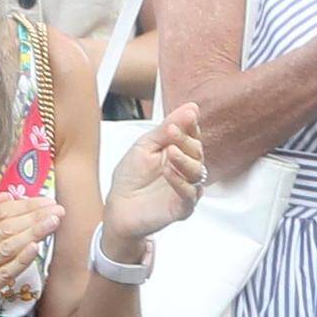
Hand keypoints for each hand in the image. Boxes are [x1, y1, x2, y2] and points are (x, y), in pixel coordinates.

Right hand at [0, 181, 58, 316]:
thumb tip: (8, 195)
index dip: (24, 204)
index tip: (47, 200)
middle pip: (4, 228)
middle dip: (33, 216)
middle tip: (58, 210)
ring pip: (6, 247)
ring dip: (33, 233)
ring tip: (54, 223)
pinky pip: (4, 272)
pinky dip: (21, 259)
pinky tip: (36, 248)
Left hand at [102, 100, 207, 258]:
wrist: (118, 206)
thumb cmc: (130, 177)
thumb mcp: (145, 145)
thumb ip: (166, 128)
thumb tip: (191, 108)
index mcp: (178, 153)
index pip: (192, 137)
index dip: (191, 126)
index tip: (187, 115)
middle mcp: (185, 170)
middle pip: (197, 153)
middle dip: (186, 141)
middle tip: (172, 132)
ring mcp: (185, 189)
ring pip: (198, 173)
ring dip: (185, 160)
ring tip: (171, 153)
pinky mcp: (182, 207)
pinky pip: (189, 195)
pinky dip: (180, 182)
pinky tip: (168, 172)